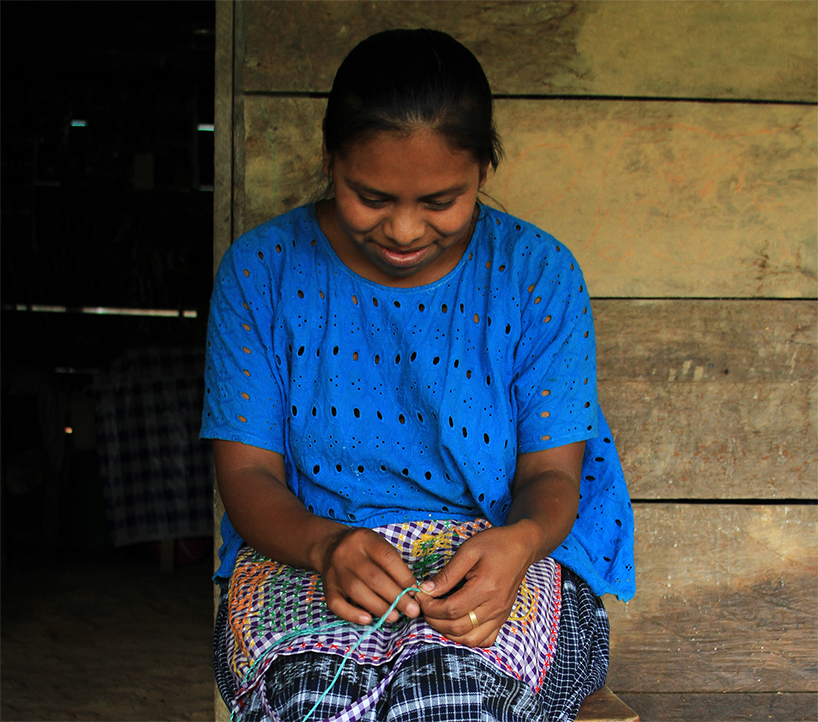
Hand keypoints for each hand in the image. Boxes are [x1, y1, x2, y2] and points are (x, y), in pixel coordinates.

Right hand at [321, 527, 420, 625]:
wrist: (330, 546)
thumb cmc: (362, 549)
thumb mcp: (378, 544)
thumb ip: (393, 563)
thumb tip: (409, 590)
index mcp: (364, 539)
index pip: (387, 558)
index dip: (404, 576)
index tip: (415, 591)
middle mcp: (347, 554)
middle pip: (374, 578)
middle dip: (396, 597)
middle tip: (412, 610)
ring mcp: (335, 571)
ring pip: (357, 591)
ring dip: (379, 607)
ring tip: (395, 617)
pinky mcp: (327, 587)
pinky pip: (337, 604)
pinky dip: (352, 614)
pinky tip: (368, 619)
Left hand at [415, 524, 534, 647]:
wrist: (521, 547)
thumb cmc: (495, 544)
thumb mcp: (468, 551)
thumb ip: (447, 574)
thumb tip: (426, 590)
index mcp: (485, 588)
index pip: (450, 609)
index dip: (430, 606)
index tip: (420, 595)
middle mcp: (495, 607)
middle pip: (457, 627)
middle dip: (434, 620)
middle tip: (424, 605)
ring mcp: (500, 615)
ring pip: (470, 638)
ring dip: (448, 632)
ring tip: (436, 615)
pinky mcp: (502, 618)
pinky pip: (484, 640)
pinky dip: (467, 637)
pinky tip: (457, 624)